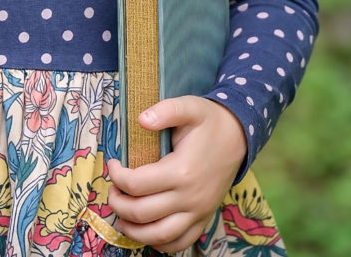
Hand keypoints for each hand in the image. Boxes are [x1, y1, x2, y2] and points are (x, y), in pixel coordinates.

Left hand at [107, 96, 247, 251]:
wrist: (238, 136)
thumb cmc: (209, 121)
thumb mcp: (189, 107)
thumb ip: (165, 111)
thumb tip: (141, 119)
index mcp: (181, 170)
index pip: (136, 184)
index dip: (117, 176)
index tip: (113, 164)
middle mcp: (189, 197)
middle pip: (142, 213)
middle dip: (118, 204)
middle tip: (112, 190)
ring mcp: (198, 212)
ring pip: (159, 235)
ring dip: (133, 230)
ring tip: (121, 215)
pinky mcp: (203, 219)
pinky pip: (180, 243)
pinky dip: (159, 243)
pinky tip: (146, 231)